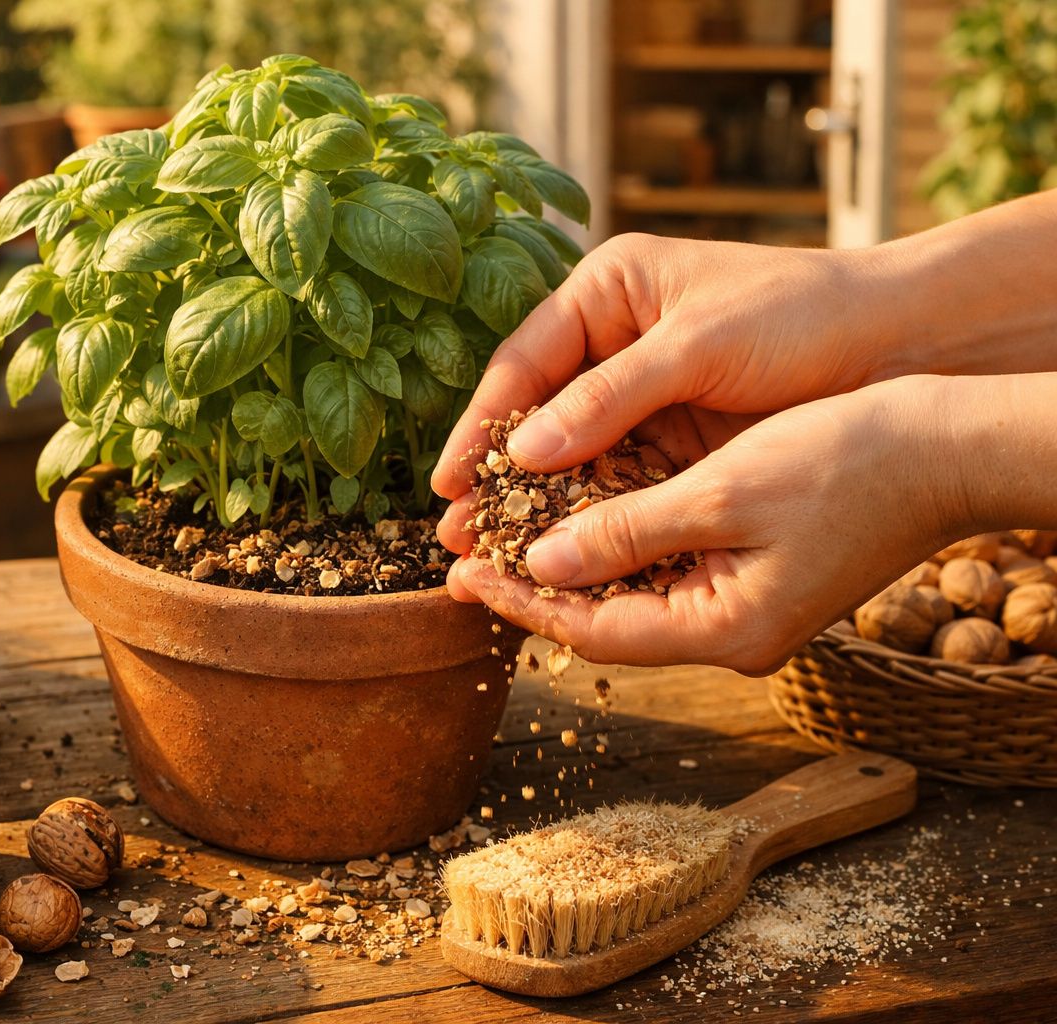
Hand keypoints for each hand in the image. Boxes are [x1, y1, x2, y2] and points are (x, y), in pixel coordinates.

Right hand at [433, 232, 894, 507]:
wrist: (903, 343)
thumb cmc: (803, 317)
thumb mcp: (698, 349)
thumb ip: (608, 400)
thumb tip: (521, 454)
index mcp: (607, 289)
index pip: (523, 361)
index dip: (481, 423)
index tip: (448, 480)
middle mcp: (613, 338)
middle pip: (534, 412)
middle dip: (494, 474)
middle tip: (454, 532)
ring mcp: (643, 391)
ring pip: (569, 452)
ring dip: (531, 502)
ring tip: (486, 553)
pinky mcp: (673, 435)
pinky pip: (614, 475)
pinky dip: (584, 511)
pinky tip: (553, 550)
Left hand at [445, 376, 974, 674]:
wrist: (946, 448)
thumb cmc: (845, 462)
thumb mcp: (720, 493)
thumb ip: (624, 534)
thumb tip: (540, 566)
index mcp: (723, 631)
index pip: (593, 630)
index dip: (520, 602)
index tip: (461, 573)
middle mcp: (730, 634)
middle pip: (605, 618)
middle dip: (532, 583)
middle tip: (463, 552)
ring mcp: (746, 608)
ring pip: (631, 591)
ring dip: (567, 559)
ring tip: (499, 529)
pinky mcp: (755, 574)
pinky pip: (666, 567)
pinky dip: (615, 540)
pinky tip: (573, 510)